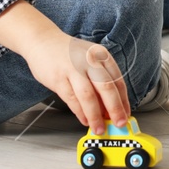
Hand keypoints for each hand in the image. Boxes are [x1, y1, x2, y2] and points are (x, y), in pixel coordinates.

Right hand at [0, 0, 130, 133]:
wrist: (42, 40)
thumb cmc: (68, 54)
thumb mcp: (90, 60)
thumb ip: (100, 80)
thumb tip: (109, 107)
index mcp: (102, 56)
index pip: (118, 81)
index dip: (124, 101)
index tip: (126, 115)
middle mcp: (90, 61)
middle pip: (107, 88)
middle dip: (115, 109)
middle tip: (119, 123)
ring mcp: (73, 69)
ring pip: (88, 96)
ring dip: (96, 116)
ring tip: (99, 128)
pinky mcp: (58, 78)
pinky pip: (72, 99)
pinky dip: (80, 112)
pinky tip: (85, 120)